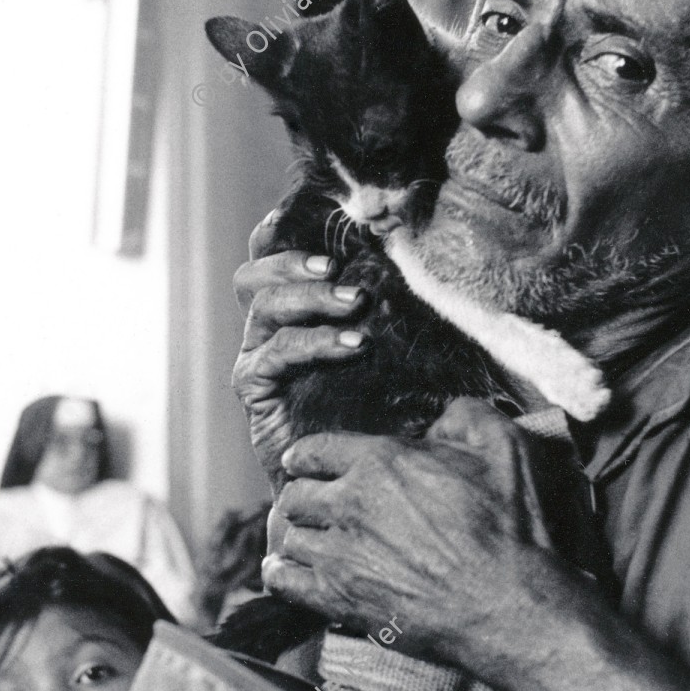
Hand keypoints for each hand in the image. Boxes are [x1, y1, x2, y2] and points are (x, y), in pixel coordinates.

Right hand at [232, 211, 369, 482]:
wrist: (348, 478)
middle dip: (288, 260)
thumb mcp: (391, 352)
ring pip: (261, 305)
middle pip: (253, 275)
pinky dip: (312, 343)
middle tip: (332, 265)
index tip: (310, 213)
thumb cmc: (374, 410)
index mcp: (292, 311)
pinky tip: (352, 345)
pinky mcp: (257, 392)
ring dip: (307, 297)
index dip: (280, 232)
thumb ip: (396, 313)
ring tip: (353, 302)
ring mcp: (258, 358)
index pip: (272, 257)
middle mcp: (267, 329)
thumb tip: (437, 265)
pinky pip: (272, 355)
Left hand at [268, 397, 593, 666]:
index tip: (306, 465)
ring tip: (310, 541)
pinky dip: (281, 575)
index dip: (307, 457)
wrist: (507, 606)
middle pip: (294, 495)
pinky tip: (290, 573)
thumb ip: (465, 416)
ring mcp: (340, 555)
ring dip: (298, 537)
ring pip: (289, 537)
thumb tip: (443, 415)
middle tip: (313, 506)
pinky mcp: (338, 600)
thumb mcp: (504, 447)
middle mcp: (349, 504)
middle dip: (302, 497)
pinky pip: (283, 582)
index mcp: (380, 461)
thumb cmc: (510, 528)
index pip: (312, 450)